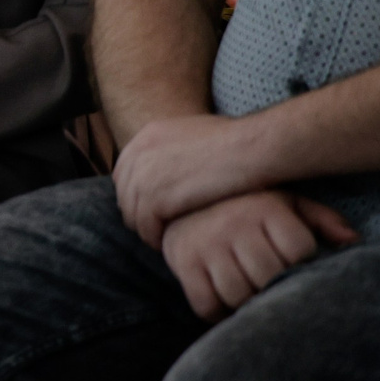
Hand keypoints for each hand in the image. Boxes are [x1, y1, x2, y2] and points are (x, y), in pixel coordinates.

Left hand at [113, 113, 274, 245]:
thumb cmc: (241, 143)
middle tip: (158, 229)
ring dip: (147, 229)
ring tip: (166, 240)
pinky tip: (171, 245)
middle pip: (125, 193)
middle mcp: (139, 153)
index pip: (126, 172)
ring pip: (132, 213)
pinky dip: (156, 238)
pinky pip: (145, 227)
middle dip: (139, 212)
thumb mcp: (197, 135)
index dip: (137, 193)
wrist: (254, 147)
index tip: (155, 209)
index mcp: (148, 135)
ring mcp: (143, 175)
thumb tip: (175, 166)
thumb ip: (177, 149)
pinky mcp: (154, 197)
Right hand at [159, 189, 355, 320]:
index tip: (292, 261)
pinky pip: (207, 304)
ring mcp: (205, 246)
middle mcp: (233, 224)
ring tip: (251, 293)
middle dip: (274, 285)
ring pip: (237, 293)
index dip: (300, 262)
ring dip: (248, 301)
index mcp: (264, 207)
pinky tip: (227, 303)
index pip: (298, 248)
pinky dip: (219, 313)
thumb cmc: (247, 208)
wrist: (180, 204)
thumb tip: (354, 241)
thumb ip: (321, 220)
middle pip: (268, 275)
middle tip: (272, 283)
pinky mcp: (184, 265)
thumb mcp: (285, 202)